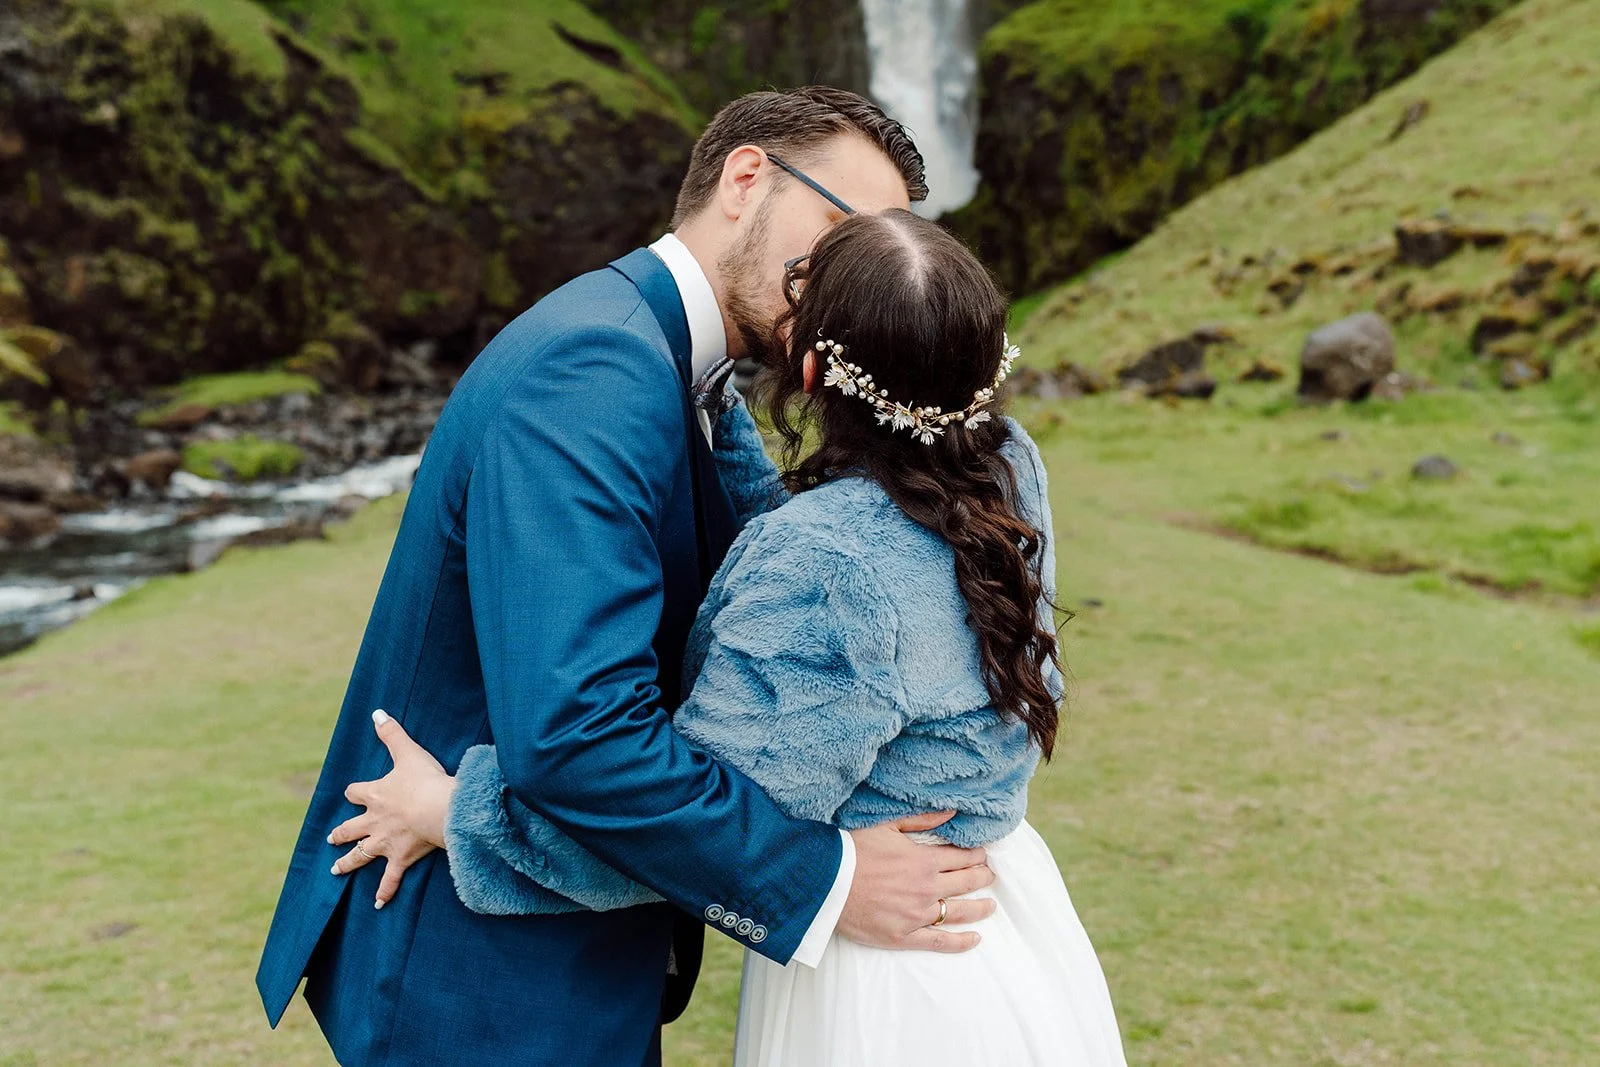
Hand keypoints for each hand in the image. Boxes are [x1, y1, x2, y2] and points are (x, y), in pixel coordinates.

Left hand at [328, 710, 457, 908]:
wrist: (437, 809)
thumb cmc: (424, 780)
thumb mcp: (407, 752)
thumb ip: (391, 733)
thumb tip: (376, 711)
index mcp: (375, 796)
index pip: (356, 792)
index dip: (354, 792)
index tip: (352, 792)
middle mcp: (374, 822)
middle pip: (350, 828)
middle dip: (341, 833)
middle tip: (331, 837)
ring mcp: (385, 843)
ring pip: (360, 855)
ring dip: (347, 862)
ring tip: (336, 869)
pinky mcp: (400, 859)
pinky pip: (389, 879)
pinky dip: (384, 892)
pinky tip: (378, 904)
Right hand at [838, 811, 996, 952]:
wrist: (825, 883)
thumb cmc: (851, 850)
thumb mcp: (886, 826)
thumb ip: (922, 820)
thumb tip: (952, 812)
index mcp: (923, 860)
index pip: (962, 857)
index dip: (977, 855)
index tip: (983, 855)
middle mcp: (926, 888)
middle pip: (966, 883)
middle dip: (982, 877)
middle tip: (990, 875)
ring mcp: (917, 915)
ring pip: (959, 912)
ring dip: (980, 908)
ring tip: (991, 905)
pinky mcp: (903, 936)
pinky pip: (939, 942)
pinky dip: (961, 942)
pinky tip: (975, 939)